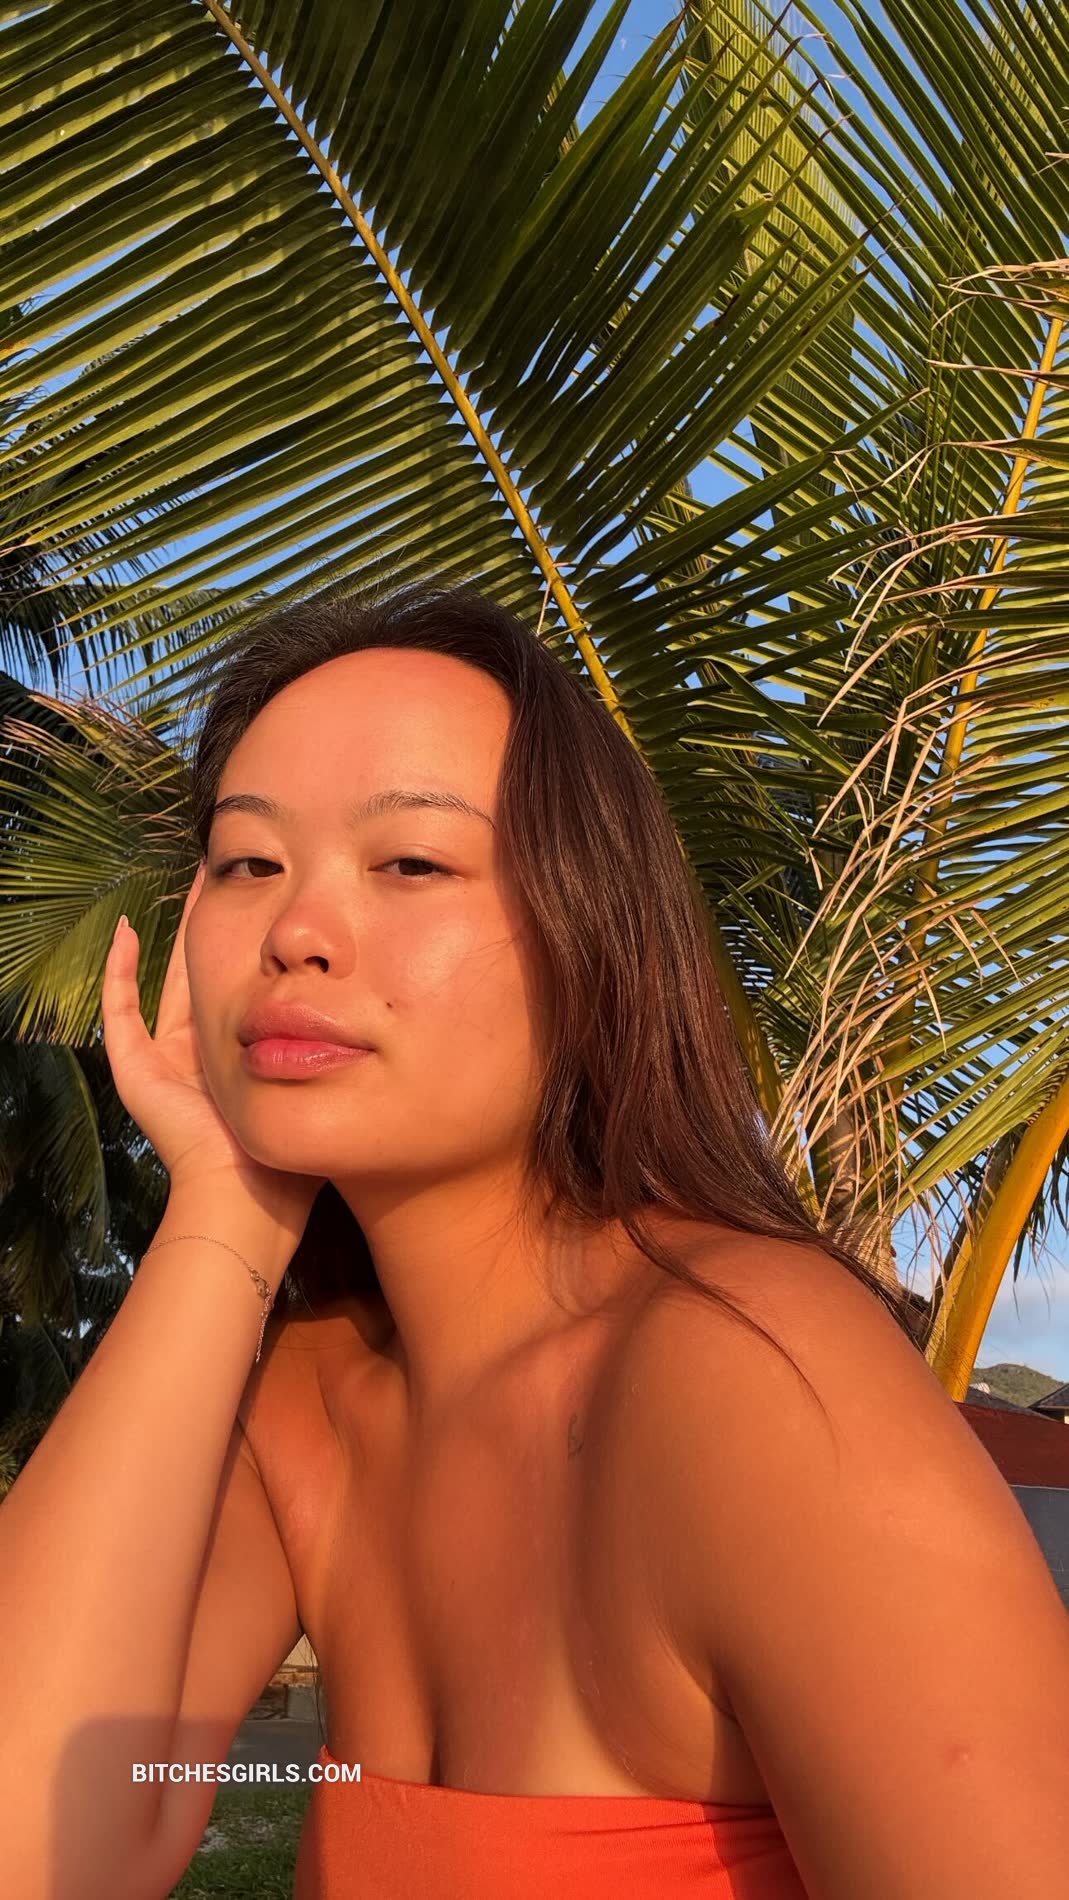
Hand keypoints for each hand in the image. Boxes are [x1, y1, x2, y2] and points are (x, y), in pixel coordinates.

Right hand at [100, 865, 325, 1251]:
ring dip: (175, 934)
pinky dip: (117, 973)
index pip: (252, 986)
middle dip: (217, 924)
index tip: (275, 895)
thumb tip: (389, 1016)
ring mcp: (165, 1065)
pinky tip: (124, 930)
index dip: (259, 945)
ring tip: (186, 883)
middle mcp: (204, 1057)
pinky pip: (120, 1015)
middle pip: (208, 973)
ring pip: (169, 981)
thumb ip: (342, 1055)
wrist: (250, 1201)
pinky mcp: (139, 1076)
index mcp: (247, 1058)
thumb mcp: (324, 1088)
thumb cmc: (297, 1157)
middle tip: (225, 871)